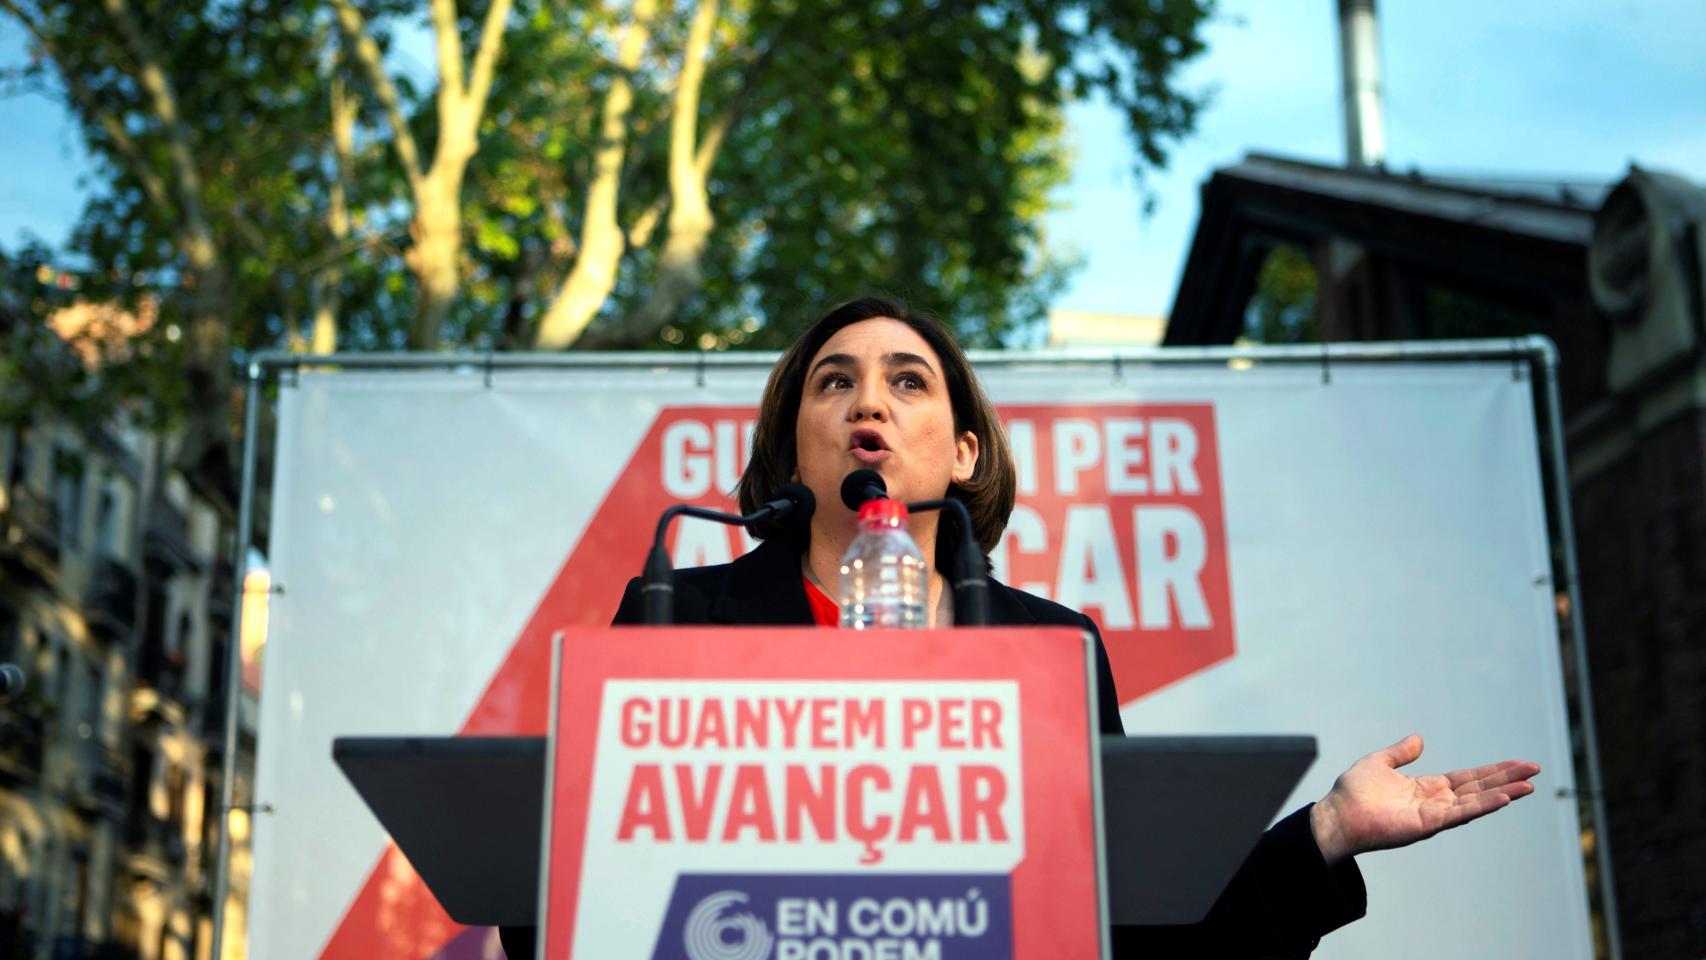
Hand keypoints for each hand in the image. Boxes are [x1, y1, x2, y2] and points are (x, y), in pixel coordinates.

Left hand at [1309, 734, 1539, 865]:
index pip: (1469, 778)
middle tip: (1535, 769)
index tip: (1518, 764)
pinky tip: (1504, 799)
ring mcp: (1435, 814)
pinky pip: (1461, 813)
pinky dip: (1483, 806)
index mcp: (1427, 788)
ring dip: (1504, 793)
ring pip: (1476, 802)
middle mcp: (1436, 802)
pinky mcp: (1429, 823)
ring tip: (1529, 785)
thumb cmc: (1353, 793)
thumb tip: (1418, 738)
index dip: (1493, 771)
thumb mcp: (1379, 762)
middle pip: (1479, 788)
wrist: (1337, 815)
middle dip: (1507, 779)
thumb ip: (1401, 753)